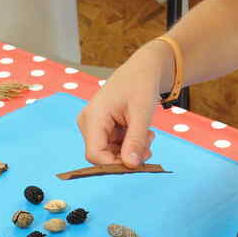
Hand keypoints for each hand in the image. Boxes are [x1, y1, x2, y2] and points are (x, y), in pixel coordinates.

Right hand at [77, 40, 172, 167]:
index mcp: (93, 116)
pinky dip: (130, 145)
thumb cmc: (140, 85)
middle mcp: (88, 123)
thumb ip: (135, 140)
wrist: (142, 71)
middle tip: (148, 144)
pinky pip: (114, 147)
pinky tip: (142, 133)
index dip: (114, 164)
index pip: (95, 154)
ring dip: (132, 150)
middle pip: (103, 155)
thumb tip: (131, 165)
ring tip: (147, 135)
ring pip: (111, 153)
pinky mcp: (102, 129)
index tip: (137, 164)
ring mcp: (94, 126)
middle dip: (128, 155)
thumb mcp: (142, 114)